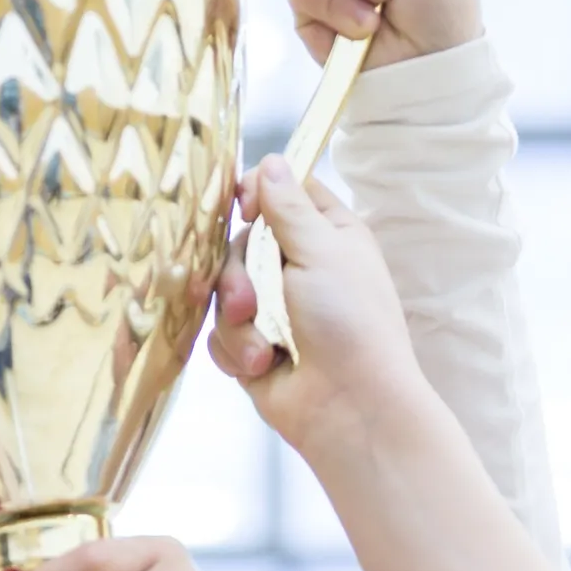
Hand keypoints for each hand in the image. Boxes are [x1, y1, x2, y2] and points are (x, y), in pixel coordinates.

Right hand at [210, 158, 426, 448]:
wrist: (349, 410)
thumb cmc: (350, 325)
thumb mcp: (322, 251)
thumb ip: (288, 207)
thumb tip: (271, 161)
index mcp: (329, 236)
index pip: (285, 194)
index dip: (259, 195)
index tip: (244, 206)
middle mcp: (301, 269)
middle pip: (240, 243)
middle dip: (237, 275)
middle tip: (249, 300)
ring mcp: (275, 310)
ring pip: (222, 292)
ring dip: (238, 322)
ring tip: (266, 347)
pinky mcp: (254, 348)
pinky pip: (219, 334)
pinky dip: (238, 351)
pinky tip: (264, 367)